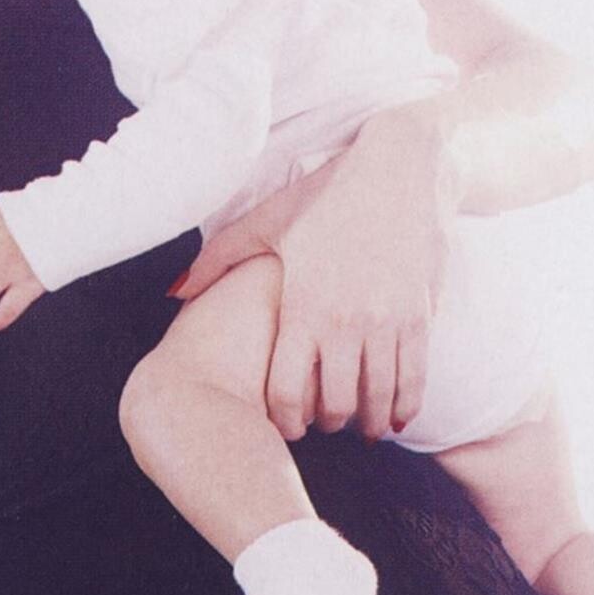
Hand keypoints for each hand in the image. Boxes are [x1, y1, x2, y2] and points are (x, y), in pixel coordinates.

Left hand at [174, 104, 449, 441]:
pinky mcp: (420, 314)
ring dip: (370, 423)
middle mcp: (345, 320)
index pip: (286, 389)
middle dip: (328, 425)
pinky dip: (406, 405)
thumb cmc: (328, 193)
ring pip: (379, 397)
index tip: (286, 426)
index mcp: (303, 305)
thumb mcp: (268, 220)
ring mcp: (387, 320)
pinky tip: (397, 415)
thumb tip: (173, 291)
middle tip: (324, 427)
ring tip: (365, 429)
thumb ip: (218, 259)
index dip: (284, 419)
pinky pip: (415, 377)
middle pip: (335, 404)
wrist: (400, 165)